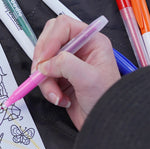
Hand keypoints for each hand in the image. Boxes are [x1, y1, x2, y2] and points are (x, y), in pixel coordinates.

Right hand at [32, 15, 119, 129]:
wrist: (106, 122)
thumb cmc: (108, 99)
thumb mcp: (88, 78)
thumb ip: (66, 64)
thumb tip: (45, 63)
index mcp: (91, 41)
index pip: (63, 26)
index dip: (50, 39)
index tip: (44, 58)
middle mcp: (79, 50)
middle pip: (49, 41)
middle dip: (42, 59)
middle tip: (41, 72)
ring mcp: (68, 64)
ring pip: (43, 62)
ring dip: (45, 80)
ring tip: (56, 93)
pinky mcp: (60, 78)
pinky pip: (43, 78)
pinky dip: (47, 89)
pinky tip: (59, 98)